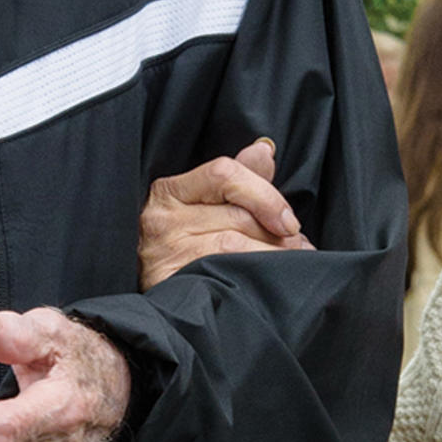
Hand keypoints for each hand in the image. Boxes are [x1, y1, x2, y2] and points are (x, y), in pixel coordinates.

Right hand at [139, 136, 311, 288]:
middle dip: (277, 234)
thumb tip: (264, 151)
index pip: (224, 174)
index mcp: (171, 190)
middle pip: (237, 216)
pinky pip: (221, 273)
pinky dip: (252, 276)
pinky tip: (266, 280)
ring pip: (233, 246)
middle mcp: (162, 218)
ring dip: (271, 256)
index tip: (289, 221)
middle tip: (298, 247)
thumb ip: (237, 179)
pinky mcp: (167, 282)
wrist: (142, 290)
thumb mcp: (205, 204)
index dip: (265, 195)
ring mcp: (163, 252)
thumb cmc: (183, 239)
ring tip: (288, 264)